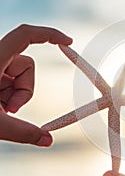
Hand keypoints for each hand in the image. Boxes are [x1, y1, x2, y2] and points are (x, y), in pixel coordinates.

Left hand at [0, 24, 71, 145]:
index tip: (68, 41)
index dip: (50, 35)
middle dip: (25, 90)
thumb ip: (23, 132)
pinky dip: (8, 96)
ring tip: (0, 109)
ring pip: (20, 75)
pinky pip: (10, 82)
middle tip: (11, 108)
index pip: (26, 35)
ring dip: (16, 95)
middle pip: (27, 65)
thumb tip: (47, 140)